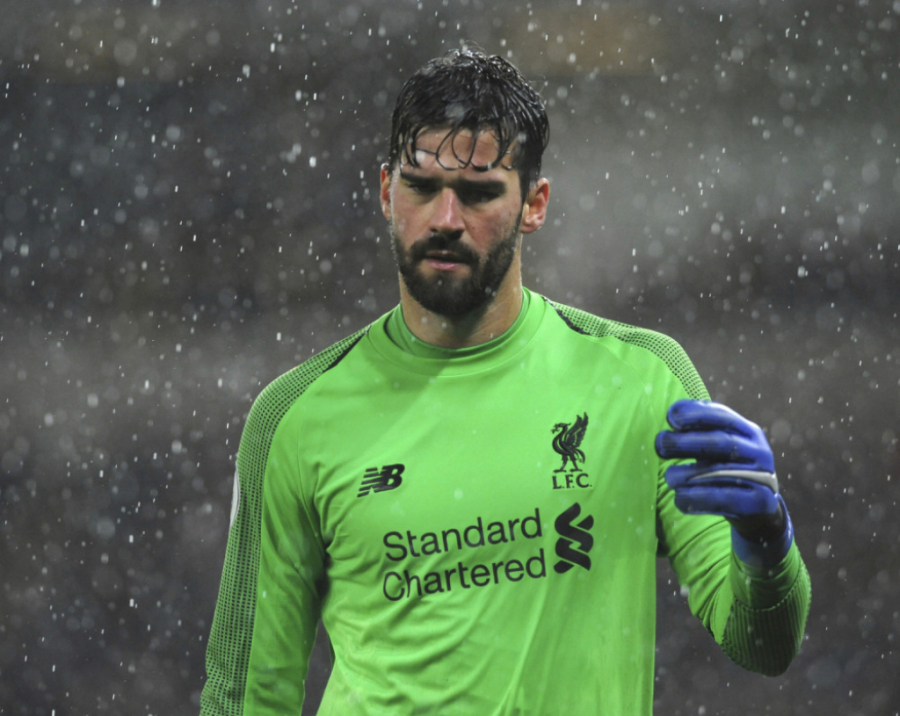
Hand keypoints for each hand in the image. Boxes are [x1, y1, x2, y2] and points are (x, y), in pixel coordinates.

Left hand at [655, 400, 792, 564]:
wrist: (757, 508)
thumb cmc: (728, 470)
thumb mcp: (717, 449)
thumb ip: (698, 436)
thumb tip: (667, 429)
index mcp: (748, 432)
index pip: (722, 416)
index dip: (696, 414)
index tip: (670, 417)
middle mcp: (758, 451)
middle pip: (721, 442)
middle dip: (686, 441)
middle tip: (660, 444)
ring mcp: (762, 476)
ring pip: (721, 471)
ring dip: (688, 473)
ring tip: (668, 476)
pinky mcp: (760, 502)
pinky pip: (726, 499)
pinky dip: (699, 498)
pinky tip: (679, 497)